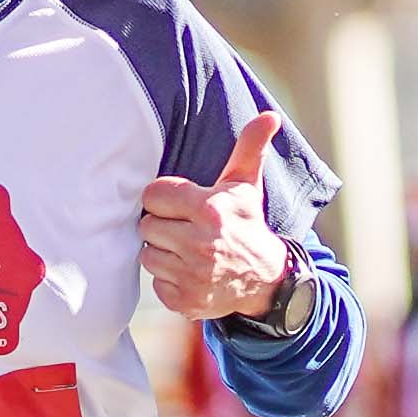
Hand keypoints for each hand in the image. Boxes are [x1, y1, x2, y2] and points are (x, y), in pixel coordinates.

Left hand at [140, 111, 295, 324]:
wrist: (264, 279)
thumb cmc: (246, 223)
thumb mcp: (246, 184)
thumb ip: (250, 146)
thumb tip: (270, 115)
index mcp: (210, 210)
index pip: (153, 195)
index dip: (164, 198)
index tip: (182, 204)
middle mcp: (201, 244)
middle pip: (147, 226)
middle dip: (163, 226)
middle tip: (185, 228)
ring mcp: (193, 276)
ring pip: (148, 255)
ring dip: (163, 253)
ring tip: (187, 249)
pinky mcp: (185, 301)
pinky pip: (156, 283)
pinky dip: (169, 279)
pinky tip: (189, 272)